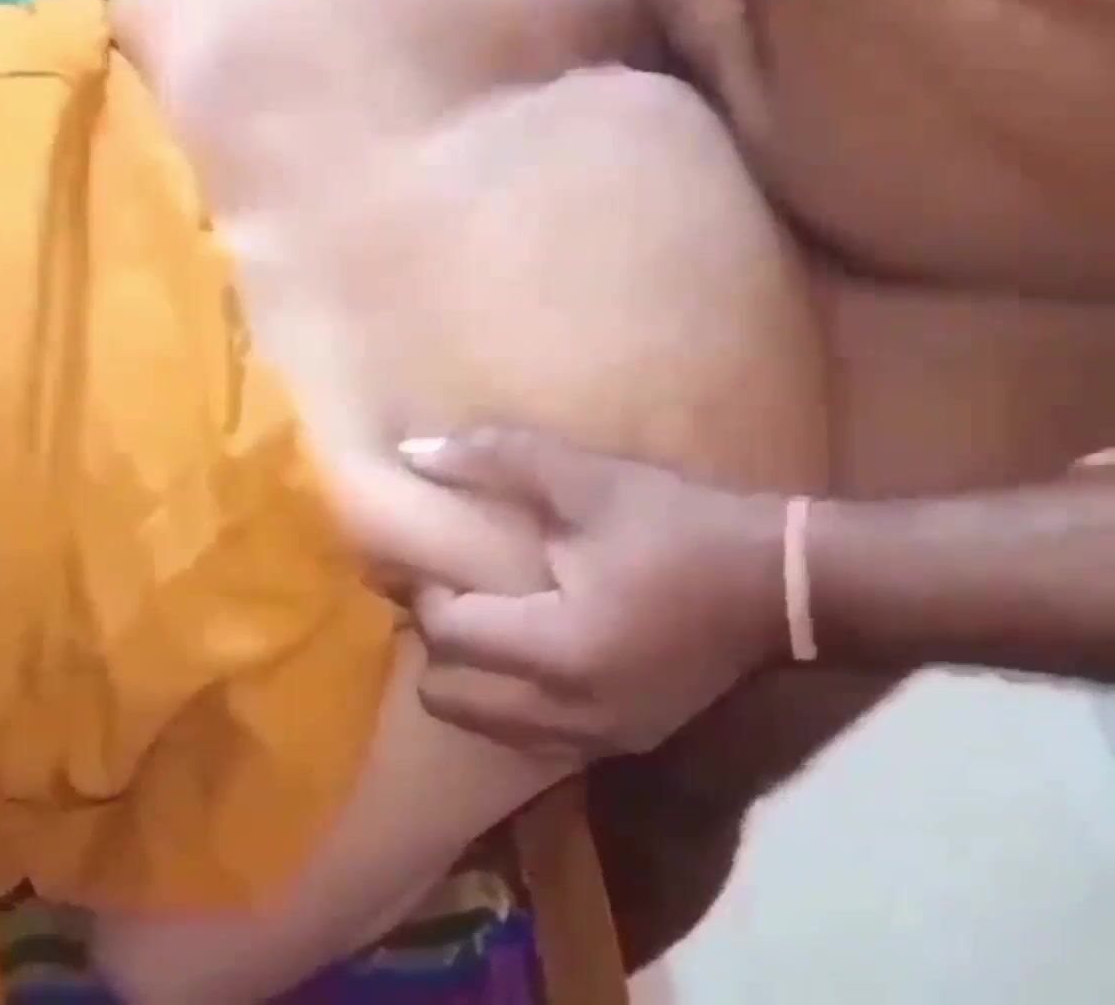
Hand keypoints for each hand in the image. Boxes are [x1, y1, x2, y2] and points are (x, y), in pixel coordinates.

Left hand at [399, 429, 790, 756]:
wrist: (785, 586)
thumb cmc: (684, 528)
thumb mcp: (591, 482)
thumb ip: (498, 461)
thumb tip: (415, 455)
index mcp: (557, 649)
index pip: (449, 635)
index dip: (429, 593)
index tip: (438, 559)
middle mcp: (567, 712)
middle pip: (449, 698)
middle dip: (439, 646)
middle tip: (459, 596)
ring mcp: (596, 739)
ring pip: (486, 728)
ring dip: (472, 682)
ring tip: (492, 626)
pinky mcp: (620, 746)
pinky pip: (532, 740)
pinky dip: (513, 706)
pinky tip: (532, 656)